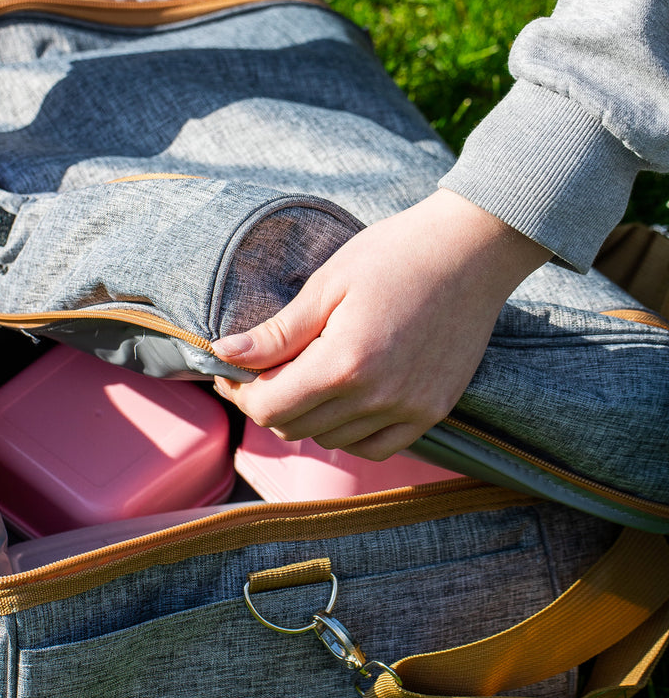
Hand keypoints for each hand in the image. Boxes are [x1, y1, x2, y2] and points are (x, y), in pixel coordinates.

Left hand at [212, 189, 550, 459]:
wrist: (472, 250)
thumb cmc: (394, 255)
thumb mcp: (326, 285)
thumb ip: (276, 332)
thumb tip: (224, 354)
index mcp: (344, 363)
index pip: (268, 407)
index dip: (239, 392)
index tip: (233, 370)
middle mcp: (377, 397)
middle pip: (293, 427)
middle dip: (266, 402)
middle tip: (262, 370)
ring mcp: (409, 410)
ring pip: (329, 439)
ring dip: (305, 416)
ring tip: (306, 376)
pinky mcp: (431, 412)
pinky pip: (373, 447)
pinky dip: (347, 432)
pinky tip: (343, 400)